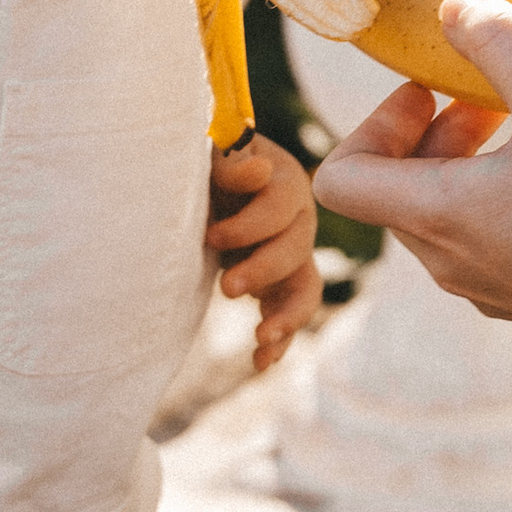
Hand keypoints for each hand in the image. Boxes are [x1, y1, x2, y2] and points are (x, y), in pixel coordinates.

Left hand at [207, 132, 324, 373]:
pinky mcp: (279, 285)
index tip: (209, 236)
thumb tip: (259, 173)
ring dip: (287, 316)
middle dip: (263, 271)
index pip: (279, 207)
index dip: (248, 226)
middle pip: (295, 250)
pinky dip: (279, 341)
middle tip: (225, 288)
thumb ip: (231, 158)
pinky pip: (289, 315)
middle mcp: (298, 221)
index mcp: (285, 182)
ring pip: (306, 289)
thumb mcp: (213, 148)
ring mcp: (293, 257)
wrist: (206, 182)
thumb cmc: (207, 159)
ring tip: (261, 337)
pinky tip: (261, 362)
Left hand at [313, 0, 511, 368]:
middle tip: (491, 95)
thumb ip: (502, 45)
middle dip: (439, 129)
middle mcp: (446, 260)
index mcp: (434, 215)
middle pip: (399, 186)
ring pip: (449, 208)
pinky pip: (494, 233)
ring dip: (479, 154)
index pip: (342, 177)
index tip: (426, 93)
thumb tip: (454, 8)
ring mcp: (485, 286)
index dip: (371, 124)